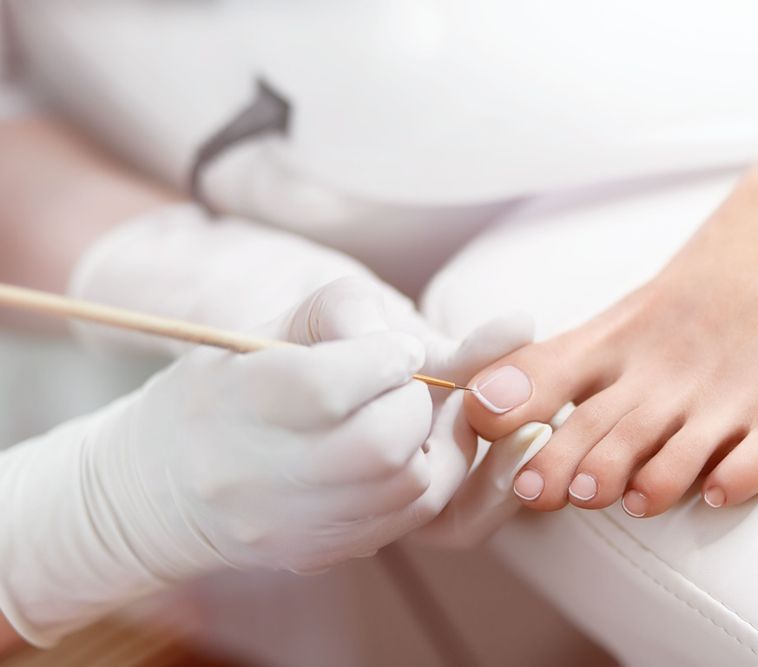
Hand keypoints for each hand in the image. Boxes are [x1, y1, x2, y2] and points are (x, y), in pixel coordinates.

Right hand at [0, 281, 435, 643]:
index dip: (383, 359)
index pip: (327, 387)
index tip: (398, 348)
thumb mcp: (255, 333)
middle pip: (379, 444)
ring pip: (407, 485)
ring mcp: (289, 526)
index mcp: (230, 402)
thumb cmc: (218, 393)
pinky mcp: (319, 554)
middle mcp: (254, 475)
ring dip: (425, 441)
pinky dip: (424, 477)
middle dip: (412, 401)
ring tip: (401, 416)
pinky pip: (408, 517)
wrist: (158, 492)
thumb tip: (410, 344)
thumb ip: (335, 316)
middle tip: (403, 385)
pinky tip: (401, 454)